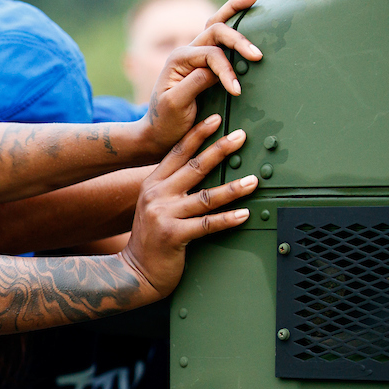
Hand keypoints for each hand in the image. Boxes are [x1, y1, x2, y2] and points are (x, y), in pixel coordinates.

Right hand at [118, 114, 256, 301]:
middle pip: (194, 167)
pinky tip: (244, 214)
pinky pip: (207, 224)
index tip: (215, 118)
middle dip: (220, 149)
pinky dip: (227, 219)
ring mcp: (164, 215)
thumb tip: (198, 169)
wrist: (135, 270)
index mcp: (152, 184)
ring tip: (253, 180)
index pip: (177, 152)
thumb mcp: (153, 206)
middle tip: (241, 136)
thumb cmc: (150, 239)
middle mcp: (156, 195)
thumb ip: (170, 187)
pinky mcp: (173, 235)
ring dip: (233, 188)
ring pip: (205, 196)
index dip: (197, 134)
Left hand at [137, 0, 262, 152]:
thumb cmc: (166, 120)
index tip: (236, 91)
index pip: (211, 55)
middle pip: (215, 29)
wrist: (158, 133)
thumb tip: (217, 68)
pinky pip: (220, 39)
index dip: (227, 71)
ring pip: (216, 25)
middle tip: (257, 55)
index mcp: (178, 59)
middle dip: (238, 39)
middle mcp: (187, 52)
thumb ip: (195, 83)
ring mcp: (196, 55)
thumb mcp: (176, 104)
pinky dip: (234, 25)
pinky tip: (248, 13)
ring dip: (235, 11)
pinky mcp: (204, 63)